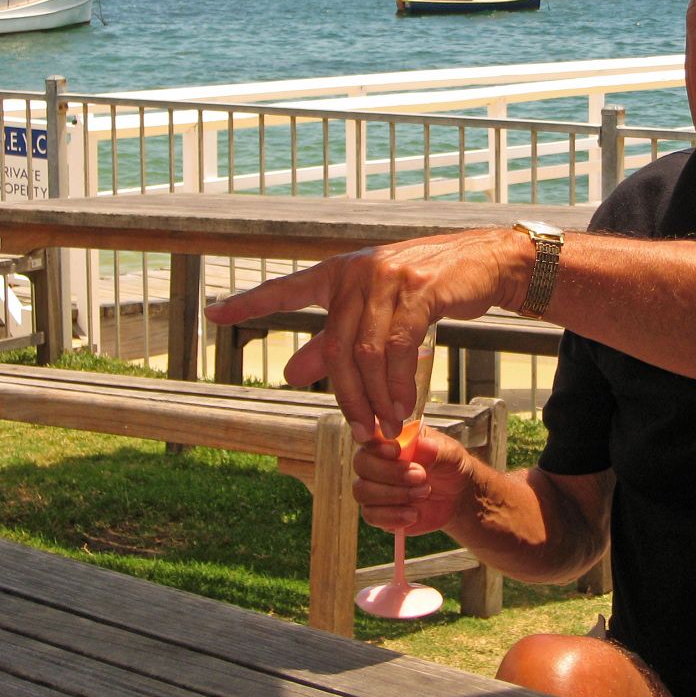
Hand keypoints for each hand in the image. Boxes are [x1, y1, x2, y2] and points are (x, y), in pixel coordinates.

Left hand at [205, 227, 526, 443]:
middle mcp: (357, 273)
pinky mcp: (418, 290)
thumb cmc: (428, 289)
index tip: (212, 312)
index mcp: (338, 273)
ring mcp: (387, 278)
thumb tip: (288, 372)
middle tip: (362, 432)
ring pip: (367, 354)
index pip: (286, 288)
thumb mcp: (377, 312)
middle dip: (346, 397)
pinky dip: (400, 385)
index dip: (249, 301)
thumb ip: (333, 341)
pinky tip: (405, 406)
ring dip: (377, 398)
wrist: (483, 263)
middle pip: (336, 348)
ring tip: (388, 427)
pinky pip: (399, 349)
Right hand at [352, 428, 474, 534]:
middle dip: (390, 472)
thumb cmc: (449, 467)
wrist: (457, 497)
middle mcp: (376, 461)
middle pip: (361, 463)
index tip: (396, 452)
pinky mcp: (377, 512)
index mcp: (390, 439)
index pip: (369, 435)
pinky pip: (370, 515)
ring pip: (362, 490)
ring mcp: (374, 487)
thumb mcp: (451, 455)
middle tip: (421, 476)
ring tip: (423, 494)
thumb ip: (436, 451)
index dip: (376, 444)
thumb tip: (424, 446)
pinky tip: (414, 514)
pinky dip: (392, 516)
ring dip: (394, 494)